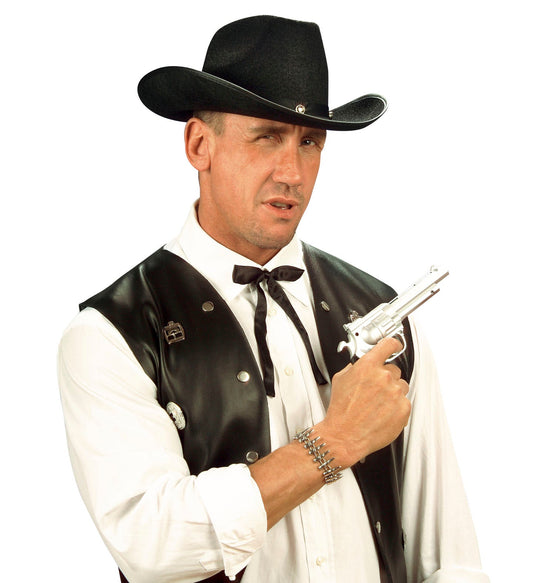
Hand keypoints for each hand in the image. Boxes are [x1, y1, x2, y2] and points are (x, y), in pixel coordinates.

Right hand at [316, 337, 410, 467]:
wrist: (345, 435)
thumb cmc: (341, 411)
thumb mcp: (340, 380)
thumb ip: (355, 368)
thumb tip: (360, 365)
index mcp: (367, 366)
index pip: (388, 345)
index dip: (393, 344)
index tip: (395, 345)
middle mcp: (383, 377)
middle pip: (393, 370)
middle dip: (385, 378)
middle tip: (374, 390)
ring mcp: (395, 393)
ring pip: (400, 386)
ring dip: (392, 392)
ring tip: (377, 404)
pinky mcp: (403, 408)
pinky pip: (404, 402)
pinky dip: (396, 407)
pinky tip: (382, 413)